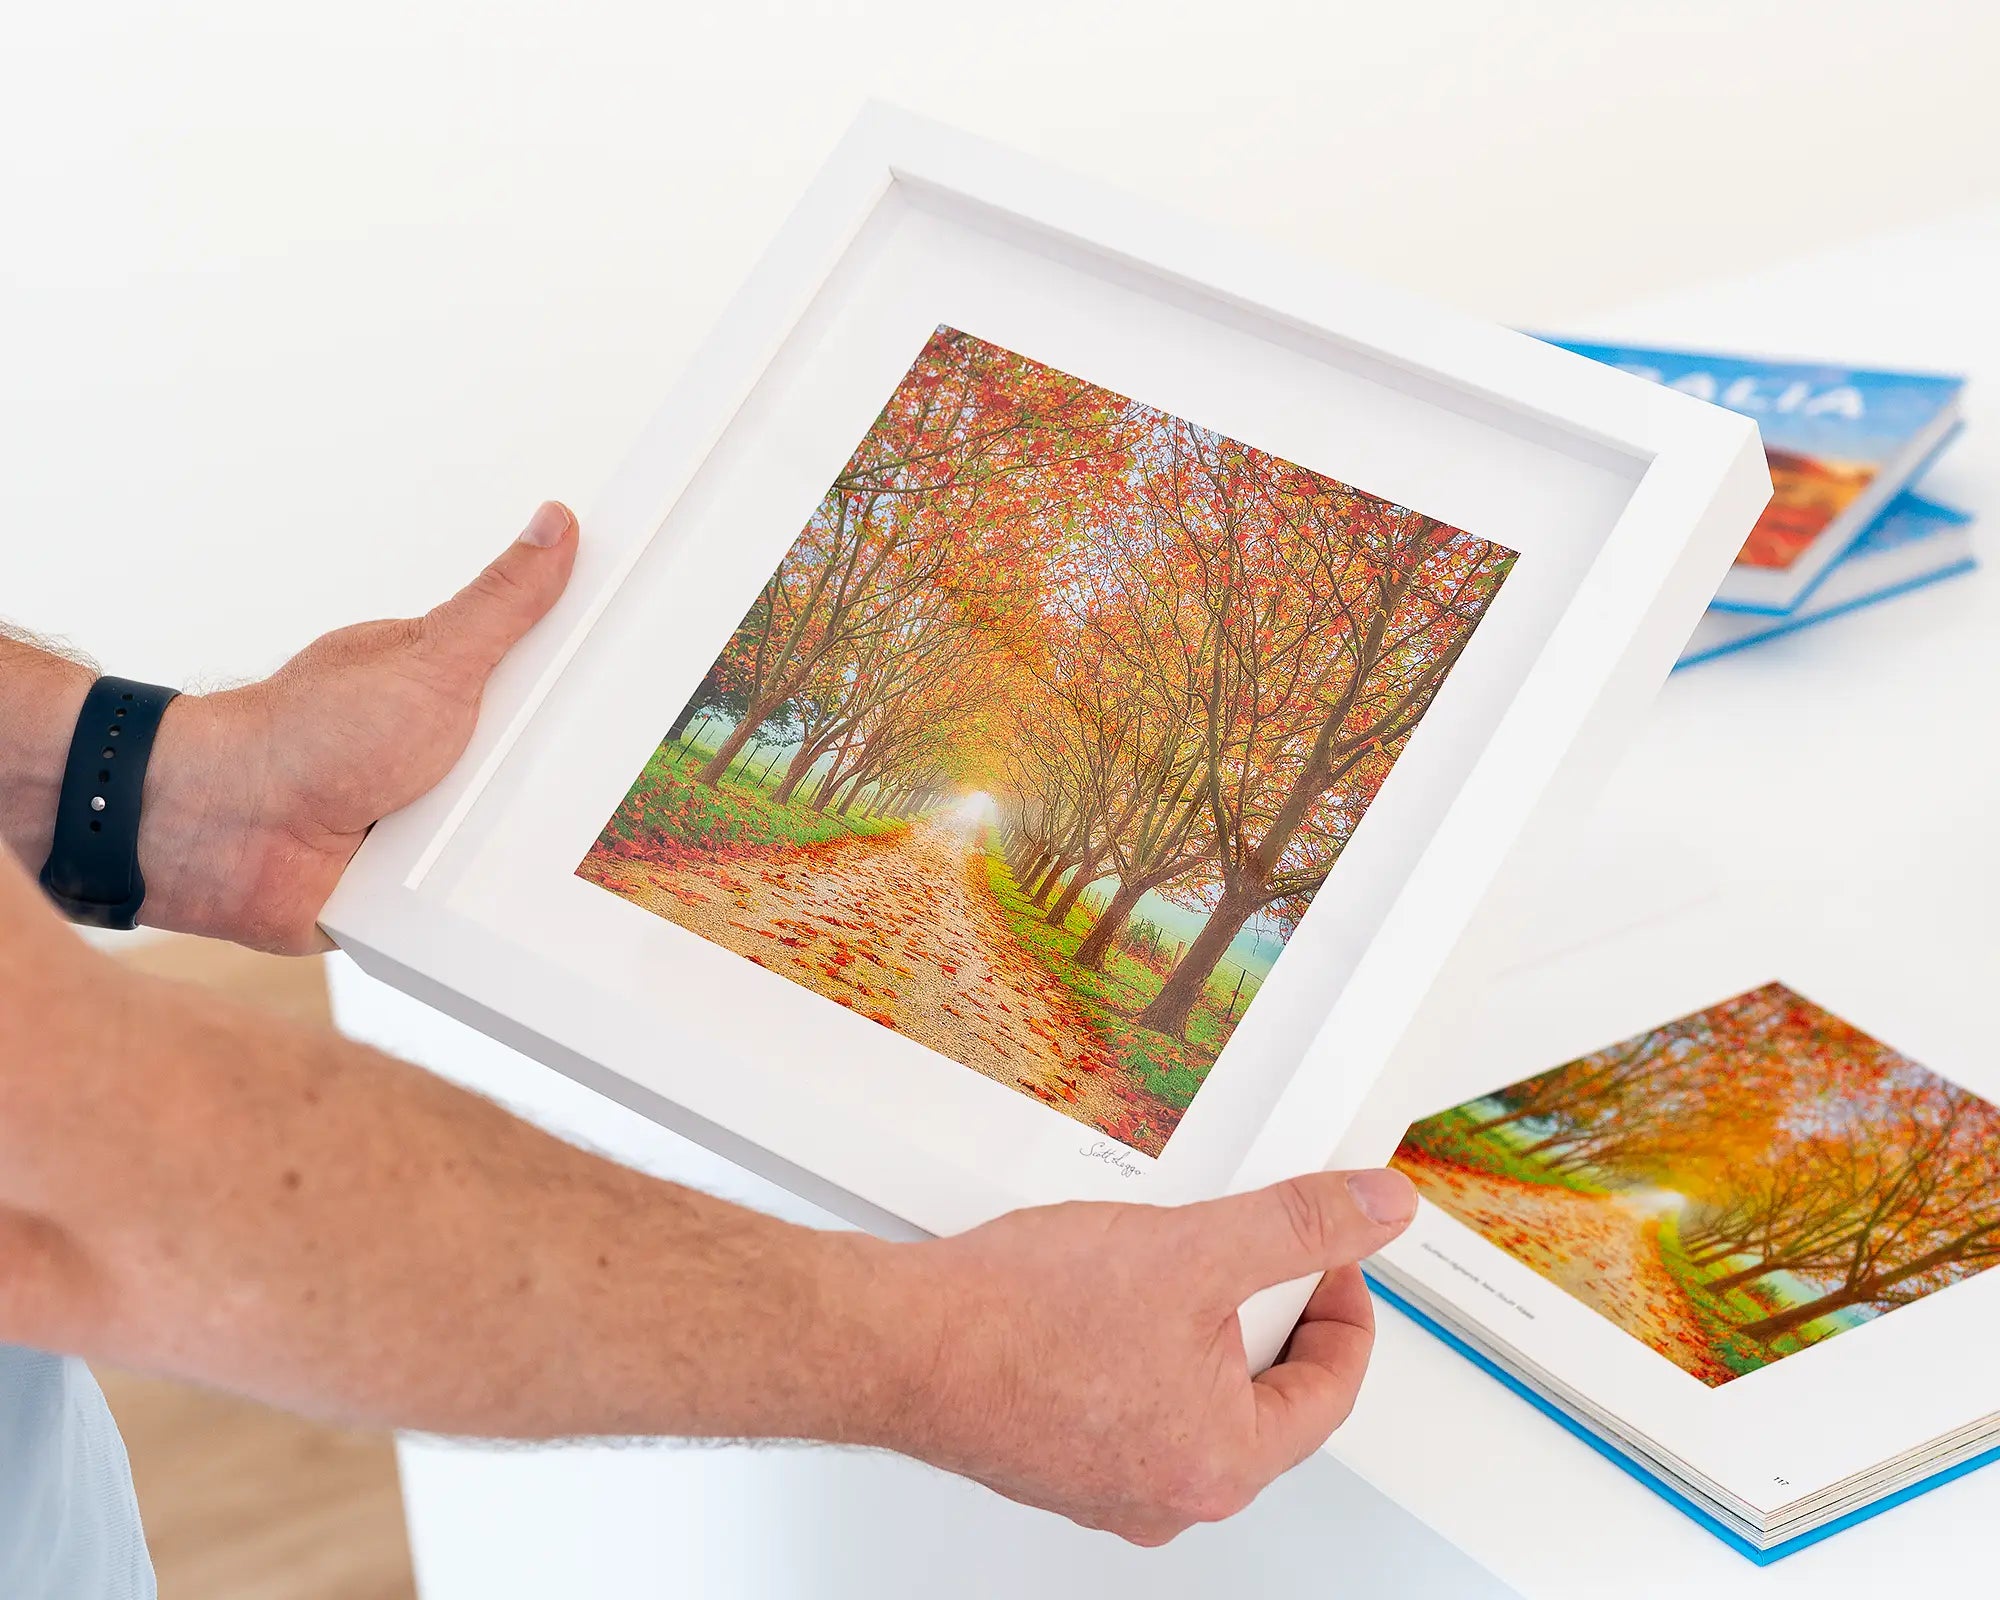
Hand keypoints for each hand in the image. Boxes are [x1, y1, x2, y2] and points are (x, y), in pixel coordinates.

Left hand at [142, 502, 577, 951]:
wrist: (231, 836)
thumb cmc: (309, 736)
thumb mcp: (432, 658)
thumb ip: (503, 602)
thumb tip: (555, 526)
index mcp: (457, 679)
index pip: (553, 674)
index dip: (599, 678)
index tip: (660, 673)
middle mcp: (453, 745)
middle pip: (553, 757)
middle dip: (571, 770)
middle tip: (591, 767)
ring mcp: (440, 813)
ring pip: (527, 827)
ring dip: (526, 834)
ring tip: (525, 831)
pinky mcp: (429, 881)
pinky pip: (489, 888)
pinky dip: (494, 889)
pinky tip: (511, 887)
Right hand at [878, 1166, 1416, 1543]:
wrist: (898, 1340)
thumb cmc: (1018, 1321)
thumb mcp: (1190, 1249)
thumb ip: (1296, 1226)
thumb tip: (1373, 1211)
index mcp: (1223, 1463)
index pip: (1333, 1388)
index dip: (1343, 1302)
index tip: (1333, 1253)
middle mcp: (1171, 1496)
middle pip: (1264, 1395)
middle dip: (1262, 1312)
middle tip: (1242, 1246)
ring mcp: (1111, 1486)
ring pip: (1193, 1395)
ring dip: (1196, 1325)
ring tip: (1161, 1260)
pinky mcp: (1061, 1461)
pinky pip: (1132, 1400)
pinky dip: (1136, 1345)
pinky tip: (1100, 1293)